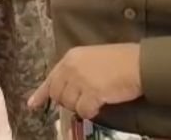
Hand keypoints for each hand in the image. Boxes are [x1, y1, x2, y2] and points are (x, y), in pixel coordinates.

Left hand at [27, 43, 143, 119]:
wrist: (138, 63)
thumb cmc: (121, 60)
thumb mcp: (92, 59)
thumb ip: (77, 71)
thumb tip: (69, 90)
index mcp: (71, 58)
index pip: (51, 78)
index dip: (41, 93)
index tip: (32, 104)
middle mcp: (71, 68)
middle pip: (58, 94)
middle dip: (68, 101)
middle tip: (84, 100)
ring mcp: (80, 80)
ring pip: (70, 104)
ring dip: (81, 106)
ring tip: (96, 99)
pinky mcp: (91, 92)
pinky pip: (83, 111)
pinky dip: (91, 112)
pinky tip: (100, 105)